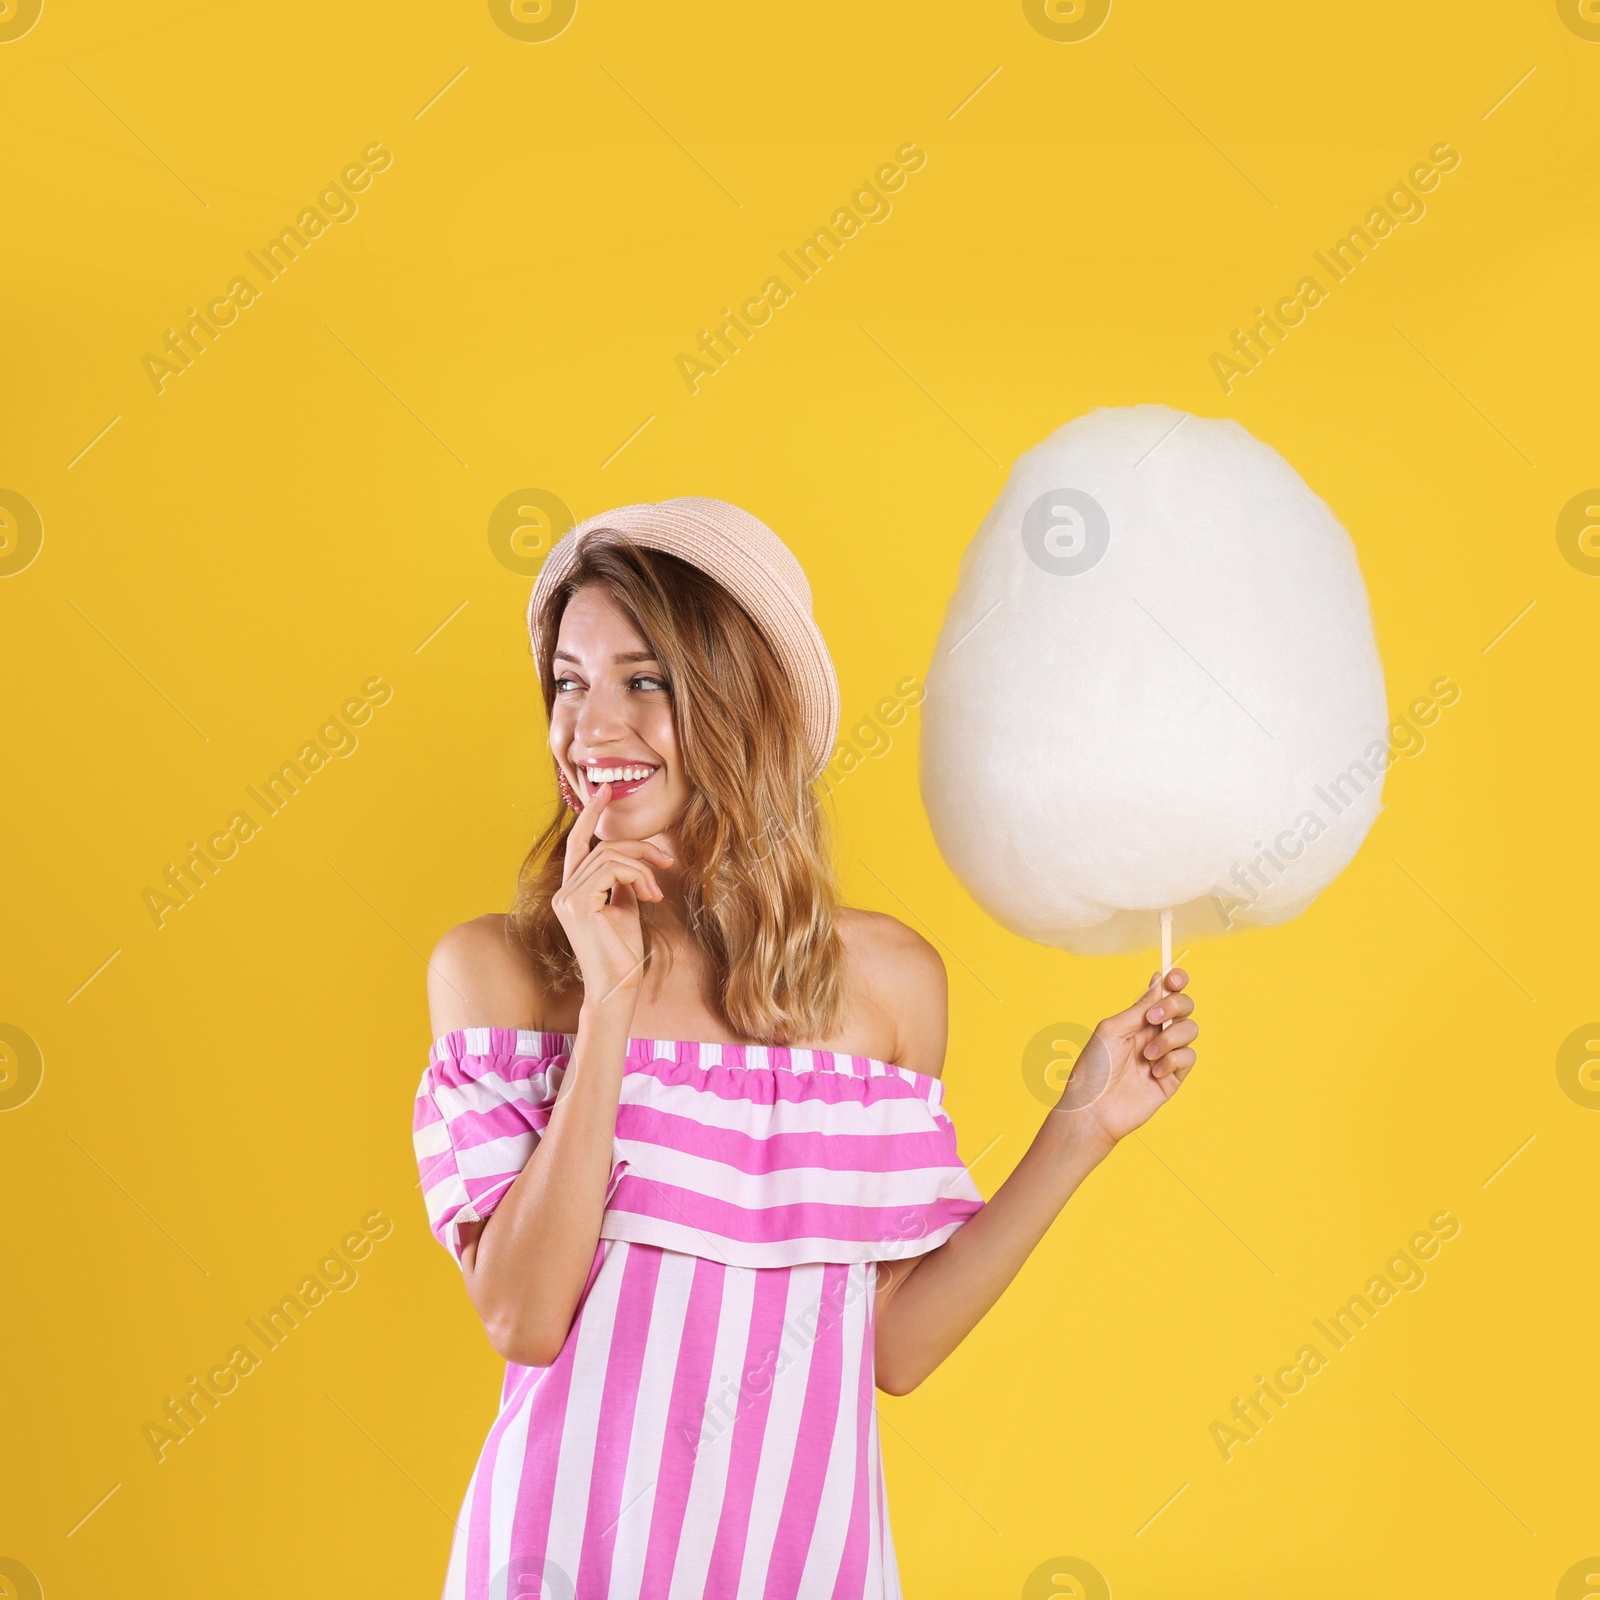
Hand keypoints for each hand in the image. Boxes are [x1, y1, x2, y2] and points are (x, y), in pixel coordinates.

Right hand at [550, 781, 674, 1008]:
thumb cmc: (624, 954)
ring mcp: (567, 897)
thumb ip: (621, 882)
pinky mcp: (578, 903)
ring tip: (657, 893)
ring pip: (610, 855)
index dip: (590, 815)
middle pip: (602, 847)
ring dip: (643, 868)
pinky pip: (612, 869)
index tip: (604, 790)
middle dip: (639, 848)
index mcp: (571, 892)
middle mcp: (563, 892)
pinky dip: (637, 877)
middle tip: (666, 862)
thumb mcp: (624, 908)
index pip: (578, 843)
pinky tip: (649, 898)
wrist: (618, 988)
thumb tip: (633, 860)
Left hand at [1056, 968, 1197, 1148]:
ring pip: (1190, 1030)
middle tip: (1153, 1019)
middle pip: (1184, 1007)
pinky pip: (1189, 1057)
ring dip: (1169, 1039)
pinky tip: (1154, 1072)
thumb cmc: (1094, 1069)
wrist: (1094, 1109)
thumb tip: (1159, 980)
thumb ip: (1140, 1007)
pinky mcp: (1174, 1077)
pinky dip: (1173, 1061)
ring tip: (1148, 1056)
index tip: (1174, 979)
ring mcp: (1166, 1055)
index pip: (1165, 993)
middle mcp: (1154, 1034)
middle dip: (1175, 1006)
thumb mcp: (1113, 1029)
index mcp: (1138, 1019)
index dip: (1176, 981)